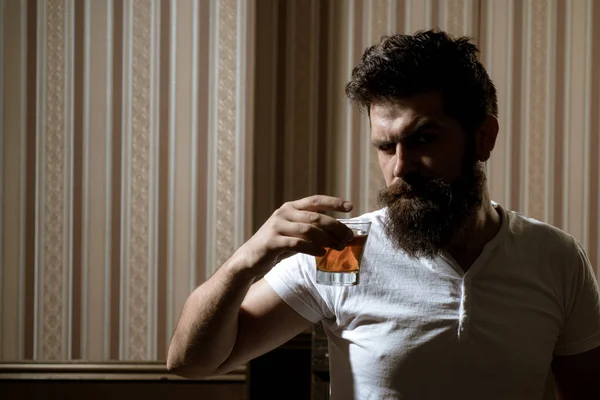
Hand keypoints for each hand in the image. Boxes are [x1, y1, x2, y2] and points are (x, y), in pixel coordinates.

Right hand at [235, 195, 354, 275]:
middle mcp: (284, 213)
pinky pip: (297, 244)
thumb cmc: (277, 245)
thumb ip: (311, 229)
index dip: (333, 202)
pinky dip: (312, 249)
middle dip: (336, 227)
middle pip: (316, 217)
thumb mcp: (294, 232)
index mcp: (290, 207)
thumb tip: (339, 234)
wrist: (250, 259)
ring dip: (327, 239)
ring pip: (308, 230)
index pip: (315, 200)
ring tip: (339, 247)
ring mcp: (277, 226)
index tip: (350, 207)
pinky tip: (322, 254)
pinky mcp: (272, 241)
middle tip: (348, 237)